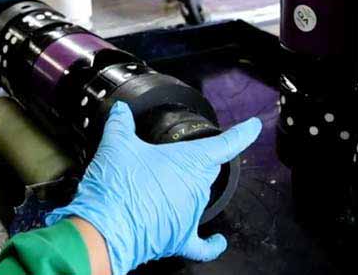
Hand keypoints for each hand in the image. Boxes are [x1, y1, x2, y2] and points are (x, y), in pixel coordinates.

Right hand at [45, 102, 260, 273]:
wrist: (104, 229)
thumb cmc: (116, 188)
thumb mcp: (116, 145)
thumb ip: (121, 124)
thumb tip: (120, 112)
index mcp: (190, 161)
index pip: (226, 144)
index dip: (243, 133)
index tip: (253, 126)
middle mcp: (196, 188)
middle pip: (207, 169)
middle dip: (194, 162)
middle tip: (168, 159)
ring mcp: (190, 215)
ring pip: (198, 197)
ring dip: (183, 190)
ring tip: (153, 186)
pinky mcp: (180, 239)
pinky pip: (202, 244)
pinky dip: (211, 244)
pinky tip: (218, 242)